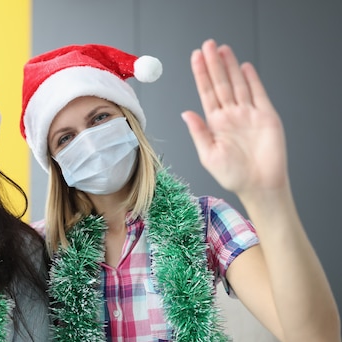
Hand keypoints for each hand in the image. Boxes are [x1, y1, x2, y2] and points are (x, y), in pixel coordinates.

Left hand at [181, 39, 288, 201]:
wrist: (259, 185)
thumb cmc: (233, 175)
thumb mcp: (208, 155)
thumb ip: (199, 132)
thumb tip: (186, 113)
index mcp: (215, 123)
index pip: (206, 92)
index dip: (201, 74)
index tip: (195, 58)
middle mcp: (231, 115)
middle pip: (221, 83)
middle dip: (214, 64)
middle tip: (207, 45)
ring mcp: (249, 114)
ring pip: (238, 84)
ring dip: (230, 66)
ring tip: (223, 49)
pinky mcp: (266, 117)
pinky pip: (258, 94)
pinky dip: (252, 80)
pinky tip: (244, 67)